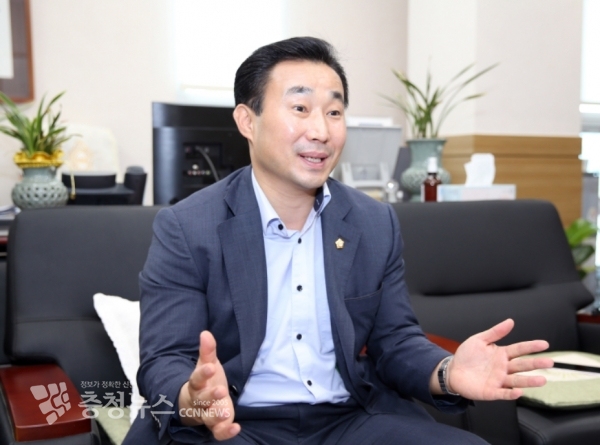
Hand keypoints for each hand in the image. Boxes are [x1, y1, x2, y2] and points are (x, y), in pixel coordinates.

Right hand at [178, 331, 239, 439]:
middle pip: (201, 400)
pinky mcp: (216, 425)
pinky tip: (236, 428)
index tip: (210, 367)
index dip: (203, 374)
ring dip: (216, 416)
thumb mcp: (208, 364)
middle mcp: (200, 401)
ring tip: (225, 412)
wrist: (198, 403)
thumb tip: (205, 333)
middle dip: (210, 396)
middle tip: (220, 391)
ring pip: (208, 417)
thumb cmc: (206, 381)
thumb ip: (208, 351)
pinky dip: (226, 432)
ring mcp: (207, 414)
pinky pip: (218, 432)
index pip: (196, 379)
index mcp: (197, 384)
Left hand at [435, 319, 553, 399]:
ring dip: (529, 381)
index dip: (531, 347)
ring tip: (542, 380)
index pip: (520, 349)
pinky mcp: (492, 392)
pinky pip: (503, 393)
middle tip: (550, 362)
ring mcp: (499, 380)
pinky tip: (519, 392)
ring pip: (517, 381)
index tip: (545, 344)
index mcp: (502, 354)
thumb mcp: (479, 340)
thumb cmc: (467, 356)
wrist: (453, 371)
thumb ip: (495, 332)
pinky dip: (511, 393)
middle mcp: (503, 368)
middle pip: (522, 365)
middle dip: (536, 363)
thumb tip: (510, 321)